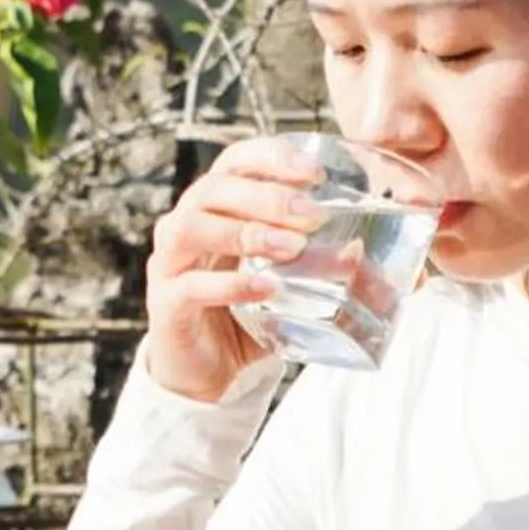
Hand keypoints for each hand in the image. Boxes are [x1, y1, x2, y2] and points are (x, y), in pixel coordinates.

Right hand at [142, 138, 327, 402]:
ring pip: (192, 227)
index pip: (235, 160)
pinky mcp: (165, 304)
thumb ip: (318, 265)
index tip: (315, 174)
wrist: (211, 373)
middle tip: (314, 215)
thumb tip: (363, 254)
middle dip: (267, 195)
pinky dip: (231, 285)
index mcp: (214, 205)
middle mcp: (184, 223)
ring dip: (246, 232)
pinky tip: (266, 288)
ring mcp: (168, 263)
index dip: (271, 157)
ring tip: (293, 247)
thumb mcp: (286, 281)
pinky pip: (190, 286)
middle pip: (213, 187)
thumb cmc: (248, 313)